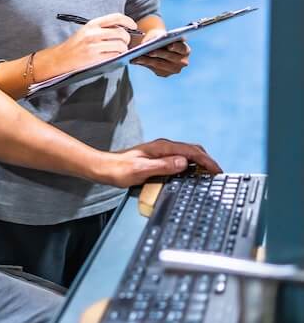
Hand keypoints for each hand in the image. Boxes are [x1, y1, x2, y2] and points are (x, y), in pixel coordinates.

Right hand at [38, 13, 136, 81]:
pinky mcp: (95, 57)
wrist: (61, 58)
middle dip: (127, 39)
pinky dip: (117, 57)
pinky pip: (115, 56)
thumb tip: (123, 29)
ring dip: (122, 50)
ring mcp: (94, 46)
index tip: (134, 26)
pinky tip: (111, 57)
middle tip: (124, 43)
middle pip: (122, 33)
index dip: (129, 21)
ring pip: (121, 45)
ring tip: (117, 51)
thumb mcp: (87, 31)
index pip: (116, 18)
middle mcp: (94, 33)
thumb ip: (103, 28)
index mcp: (92, 24)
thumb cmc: (75, 45)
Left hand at [103, 139, 221, 188]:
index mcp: (161, 148)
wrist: (104, 168)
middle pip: (192, 150)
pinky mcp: (158, 158)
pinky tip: (191, 174)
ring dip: (199, 163)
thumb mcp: (141, 170)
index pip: (191, 151)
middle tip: (217, 174)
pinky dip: (190, 165)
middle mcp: (163, 147)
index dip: (206, 161)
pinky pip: (179, 159)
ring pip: (187, 154)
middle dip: (207, 161)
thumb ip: (163, 166)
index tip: (217, 170)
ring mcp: (160, 152)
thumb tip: (183, 162)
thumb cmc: (119, 170)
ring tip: (209, 175)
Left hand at [131, 30, 190, 77]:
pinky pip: (153, 68)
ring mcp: (174, 70)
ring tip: (136, 57)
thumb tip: (150, 42)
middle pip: (169, 57)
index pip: (181, 48)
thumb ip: (159, 38)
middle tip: (149, 52)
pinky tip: (135, 60)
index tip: (169, 46)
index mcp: (186, 50)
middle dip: (158, 54)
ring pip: (159, 64)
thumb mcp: (161, 35)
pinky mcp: (165, 74)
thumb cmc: (161, 38)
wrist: (160, 46)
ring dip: (147, 60)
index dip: (176, 47)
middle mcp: (183, 62)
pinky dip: (144, 63)